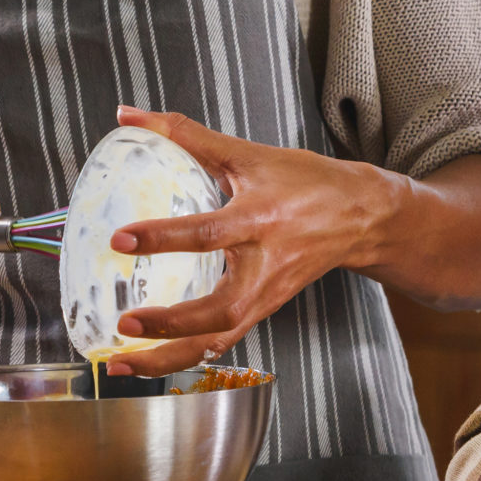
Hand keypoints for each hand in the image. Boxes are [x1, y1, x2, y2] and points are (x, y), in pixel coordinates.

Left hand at [100, 106, 400, 377]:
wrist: (359, 217)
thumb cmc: (304, 182)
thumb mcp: (246, 152)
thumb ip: (185, 134)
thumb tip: (128, 115)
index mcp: (260, 220)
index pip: (207, 233)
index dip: (163, 237)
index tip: (120, 241)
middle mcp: (265, 266)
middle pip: (219, 310)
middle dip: (170, 323)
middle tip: (125, 326)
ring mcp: (266, 296)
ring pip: (219, 339)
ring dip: (171, 357)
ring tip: (124, 365)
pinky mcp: (265, 310)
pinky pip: (224, 342)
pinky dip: (188, 358)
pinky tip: (153, 364)